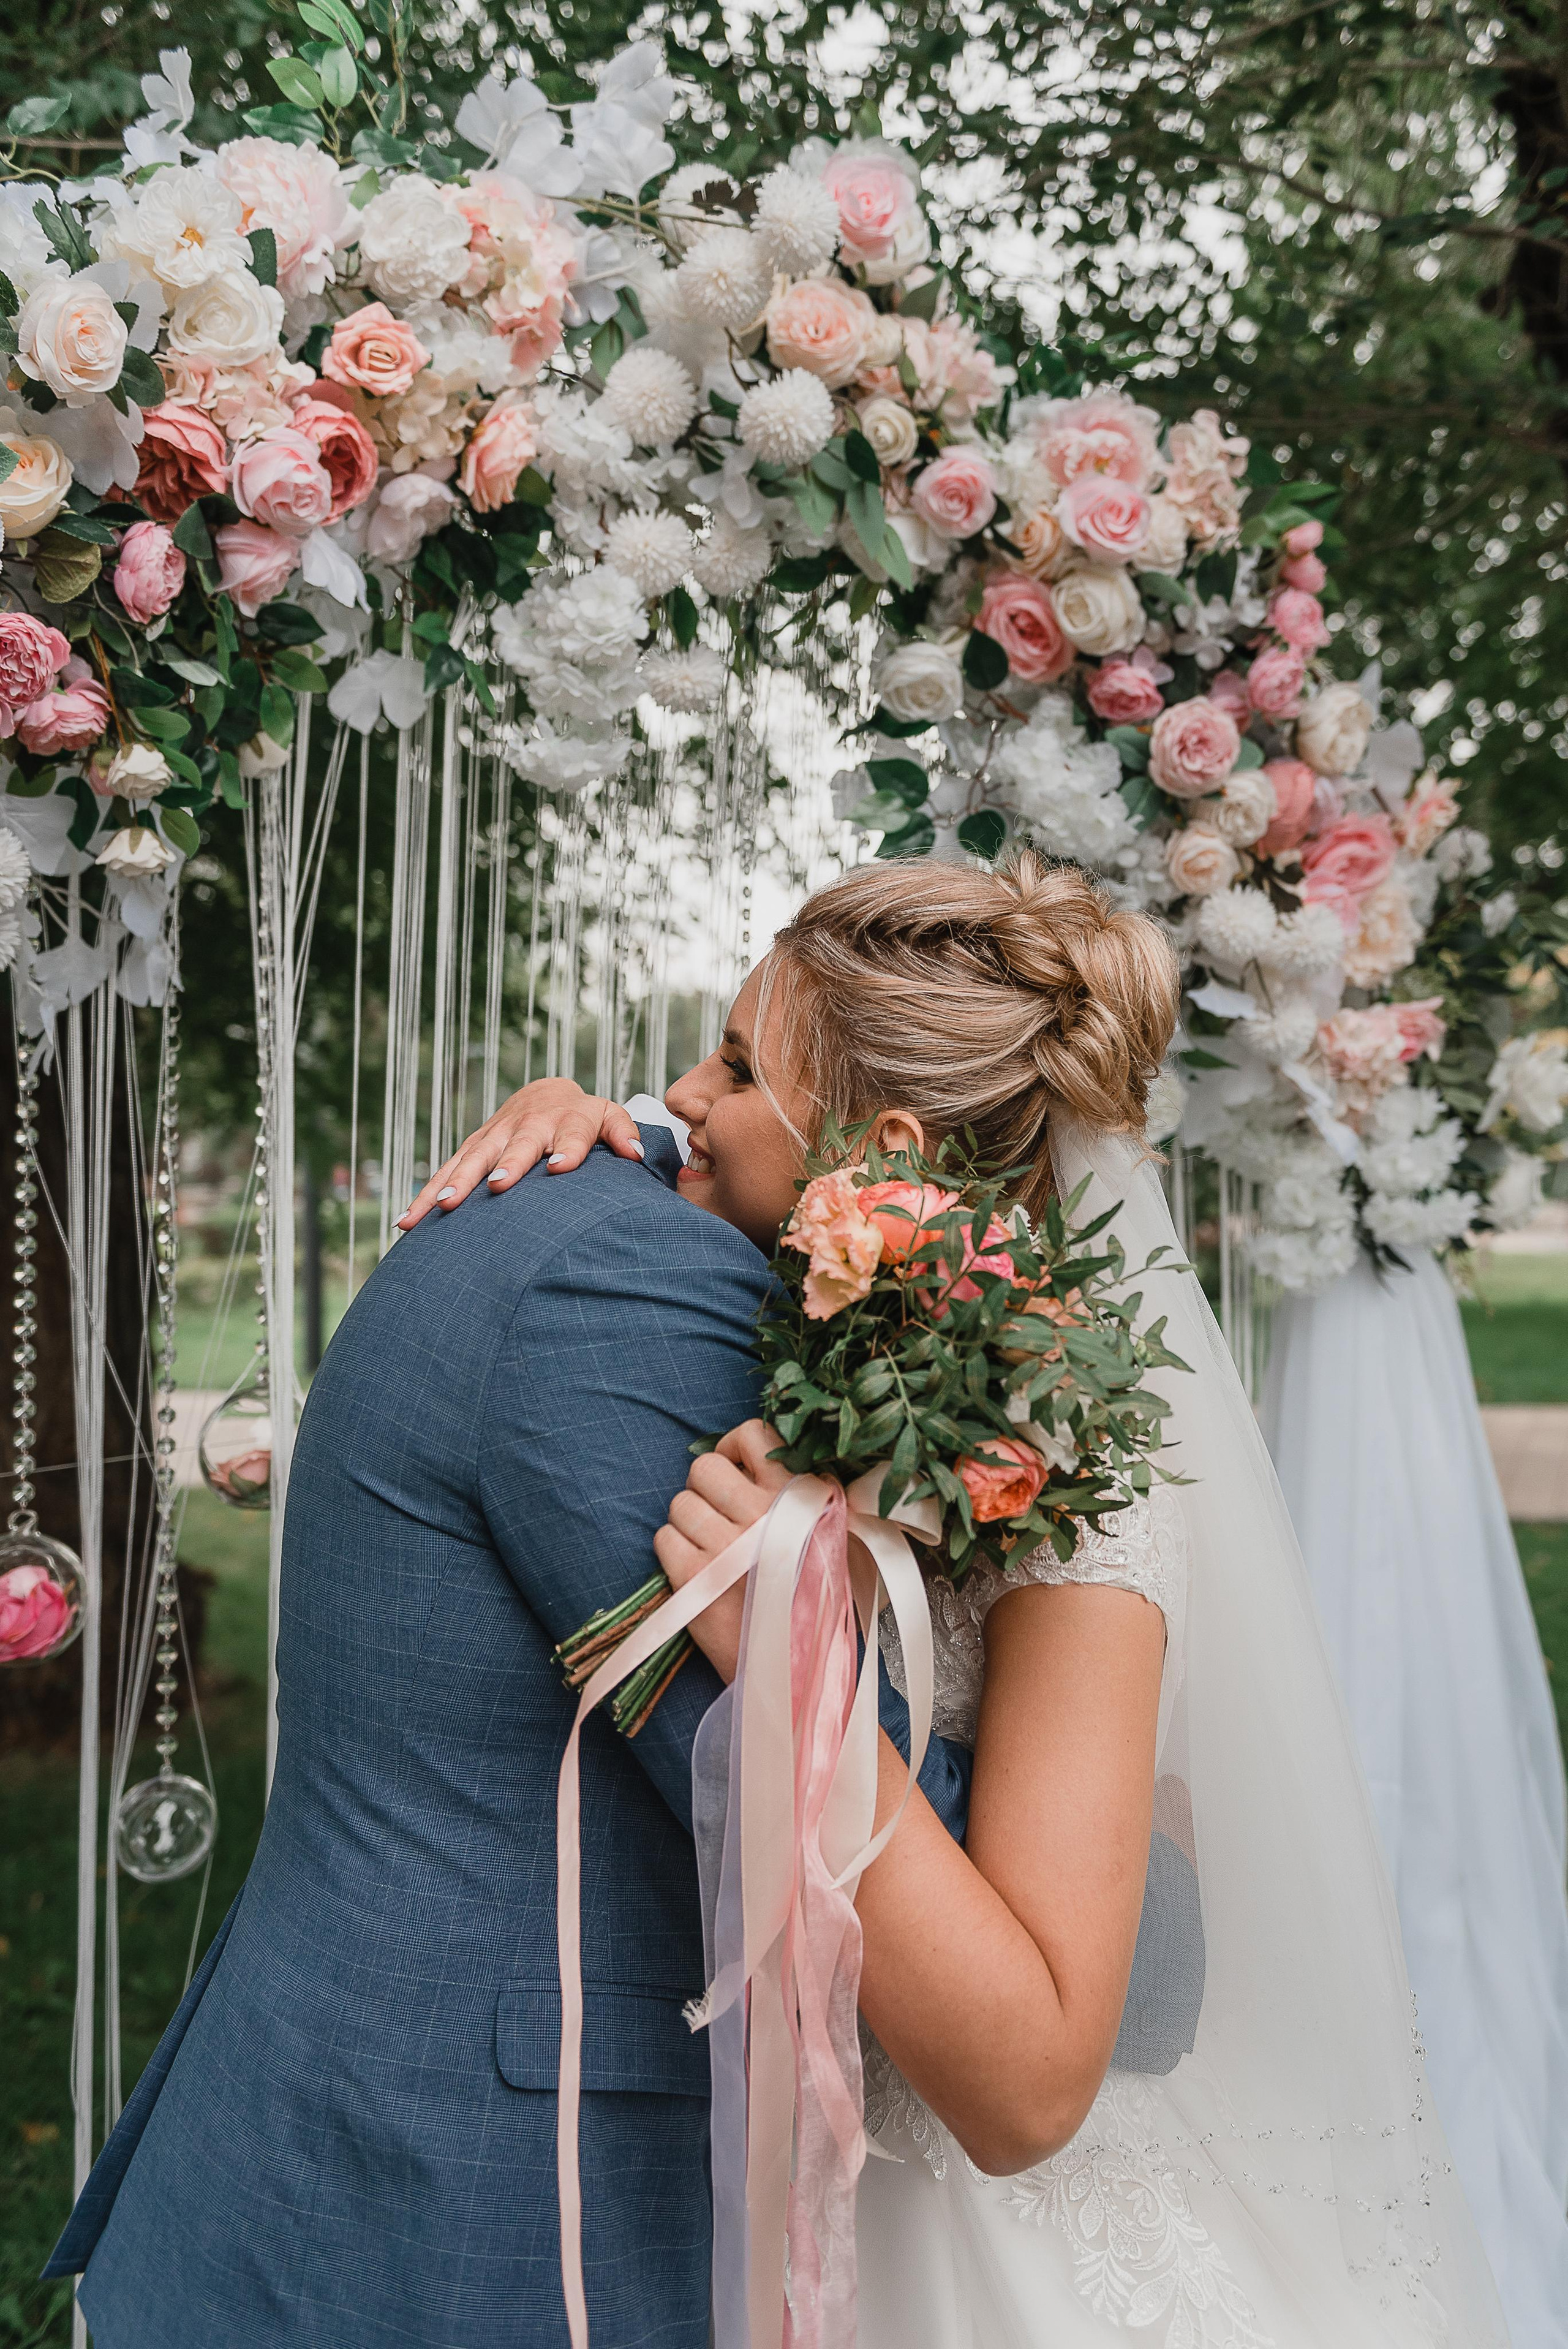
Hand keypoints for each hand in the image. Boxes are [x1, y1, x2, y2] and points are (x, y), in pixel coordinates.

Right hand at [396, 1080, 644, 1226]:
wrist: (545, 1094)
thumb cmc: (584, 1118)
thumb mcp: (608, 1117)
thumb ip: (623, 1133)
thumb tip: (634, 1154)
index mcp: (569, 1117)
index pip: (573, 1131)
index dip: (568, 1147)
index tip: (559, 1167)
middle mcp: (530, 1124)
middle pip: (518, 1144)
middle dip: (506, 1164)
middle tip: (497, 1186)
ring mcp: (496, 1135)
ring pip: (473, 1159)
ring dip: (457, 1183)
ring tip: (442, 1209)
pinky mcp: (472, 1147)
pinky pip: (446, 1171)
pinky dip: (426, 1195)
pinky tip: (407, 1222)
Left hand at [654, 1422, 793, 1682]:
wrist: (798, 1674)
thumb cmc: (816, 1604)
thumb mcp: (835, 1539)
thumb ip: (812, 1496)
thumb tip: (769, 1461)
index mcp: (803, 1497)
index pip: (752, 1435)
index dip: (733, 1449)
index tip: (735, 1471)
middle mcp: (765, 1513)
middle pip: (704, 1468)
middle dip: (705, 1490)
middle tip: (718, 1518)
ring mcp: (728, 1545)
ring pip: (680, 1503)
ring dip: (689, 1524)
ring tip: (711, 1551)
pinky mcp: (696, 1578)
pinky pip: (663, 1538)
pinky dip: (673, 1553)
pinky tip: (697, 1573)